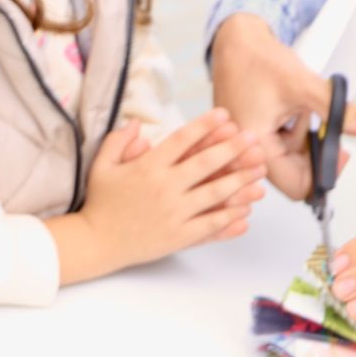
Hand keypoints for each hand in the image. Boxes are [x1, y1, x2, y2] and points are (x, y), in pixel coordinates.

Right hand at [63, 109, 266, 279]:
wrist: (96, 242)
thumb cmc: (100, 203)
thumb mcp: (101, 166)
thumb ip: (118, 141)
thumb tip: (138, 123)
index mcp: (147, 167)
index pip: (181, 140)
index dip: (205, 125)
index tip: (224, 114)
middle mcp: (164, 188)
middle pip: (206, 164)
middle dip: (232, 148)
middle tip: (253, 137)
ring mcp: (174, 213)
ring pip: (215, 194)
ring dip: (240, 181)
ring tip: (259, 170)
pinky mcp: (179, 236)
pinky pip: (211, 225)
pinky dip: (230, 217)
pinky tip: (247, 209)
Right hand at [210, 14, 355, 199]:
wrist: (236, 41)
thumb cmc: (257, 60)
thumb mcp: (304, 85)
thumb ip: (339, 110)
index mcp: (253, 146)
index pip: (295, 186)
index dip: (322, 174)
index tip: (338, 153)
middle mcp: (245, 150)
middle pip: (293, 174)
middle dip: (314, 153)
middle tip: (325, 126)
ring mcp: (248, 143)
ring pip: (289, 159)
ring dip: (304, 140)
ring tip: (300, 110)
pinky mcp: (252, 134)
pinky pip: (280, 144)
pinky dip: (294, 130)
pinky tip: (291, 110)